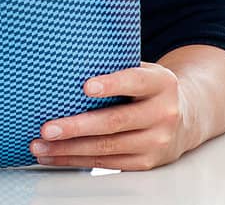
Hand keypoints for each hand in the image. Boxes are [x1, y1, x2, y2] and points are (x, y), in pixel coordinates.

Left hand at [27, 63, 192, 170]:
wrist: (183, 118)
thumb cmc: (148, 89)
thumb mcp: (143, 71)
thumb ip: (116, 66)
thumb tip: (66, 61)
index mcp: (161, 83)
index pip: (135, 81)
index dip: (111, 84)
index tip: (86, 86)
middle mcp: (162, 113)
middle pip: (115, 122)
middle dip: (77, 127)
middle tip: (48, 128)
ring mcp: (156, 141)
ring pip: (107, 148)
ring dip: (69, 149)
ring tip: (41, 145)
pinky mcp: (145, 162)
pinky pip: (106, 163)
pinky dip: (77, 160)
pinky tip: (56, 156)